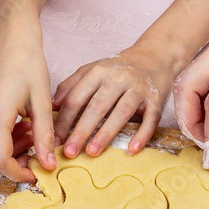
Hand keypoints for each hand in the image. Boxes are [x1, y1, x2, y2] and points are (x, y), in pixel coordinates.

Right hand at [0, 24, 55, 181]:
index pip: (0, 160)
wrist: (11, 38)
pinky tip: (17, 126)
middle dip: (12, 165)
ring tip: (29, 135)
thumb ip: (45, 137)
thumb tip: (48, 165)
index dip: (18, 173)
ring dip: (6, 152)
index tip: (35, 173)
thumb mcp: (43, 102)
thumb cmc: (28, 63)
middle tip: (33, 155)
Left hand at [52, 48, 170, 157]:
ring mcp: (138, 89)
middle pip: (97, 106)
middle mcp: (119, 78)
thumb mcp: (93, 70)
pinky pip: (150, 119)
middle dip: (81, 130)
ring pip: (121, 112)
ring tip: (92, 152)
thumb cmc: (119, 68)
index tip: (55, 139)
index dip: (64, 119)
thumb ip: (71, 85)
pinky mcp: (156, 99)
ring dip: (106, 133)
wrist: (155, 56)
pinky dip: (142, 135)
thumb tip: (52, 107)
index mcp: (99, 71)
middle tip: (69, 151)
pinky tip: (132, 150)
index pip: (77, 97)